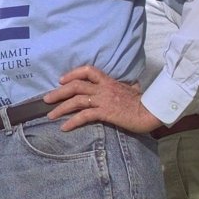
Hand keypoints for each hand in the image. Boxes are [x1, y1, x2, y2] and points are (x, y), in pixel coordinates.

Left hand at [43, 65, 162, 133]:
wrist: (151, 112)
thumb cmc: (142, 102)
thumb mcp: (130, 89)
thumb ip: (122, 85)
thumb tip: (127, 85)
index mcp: (108, 80)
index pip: (87, 70)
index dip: (72, 74)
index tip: (61, 80)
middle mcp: (103, 88)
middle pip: (75, 85)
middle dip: (58, 92)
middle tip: (46, 99)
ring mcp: (103, 100)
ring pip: (76, 100)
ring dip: (61, 107)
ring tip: (50, 115)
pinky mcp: (105, 113)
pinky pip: (84, 116)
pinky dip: (72, 122)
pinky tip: (64, 127)